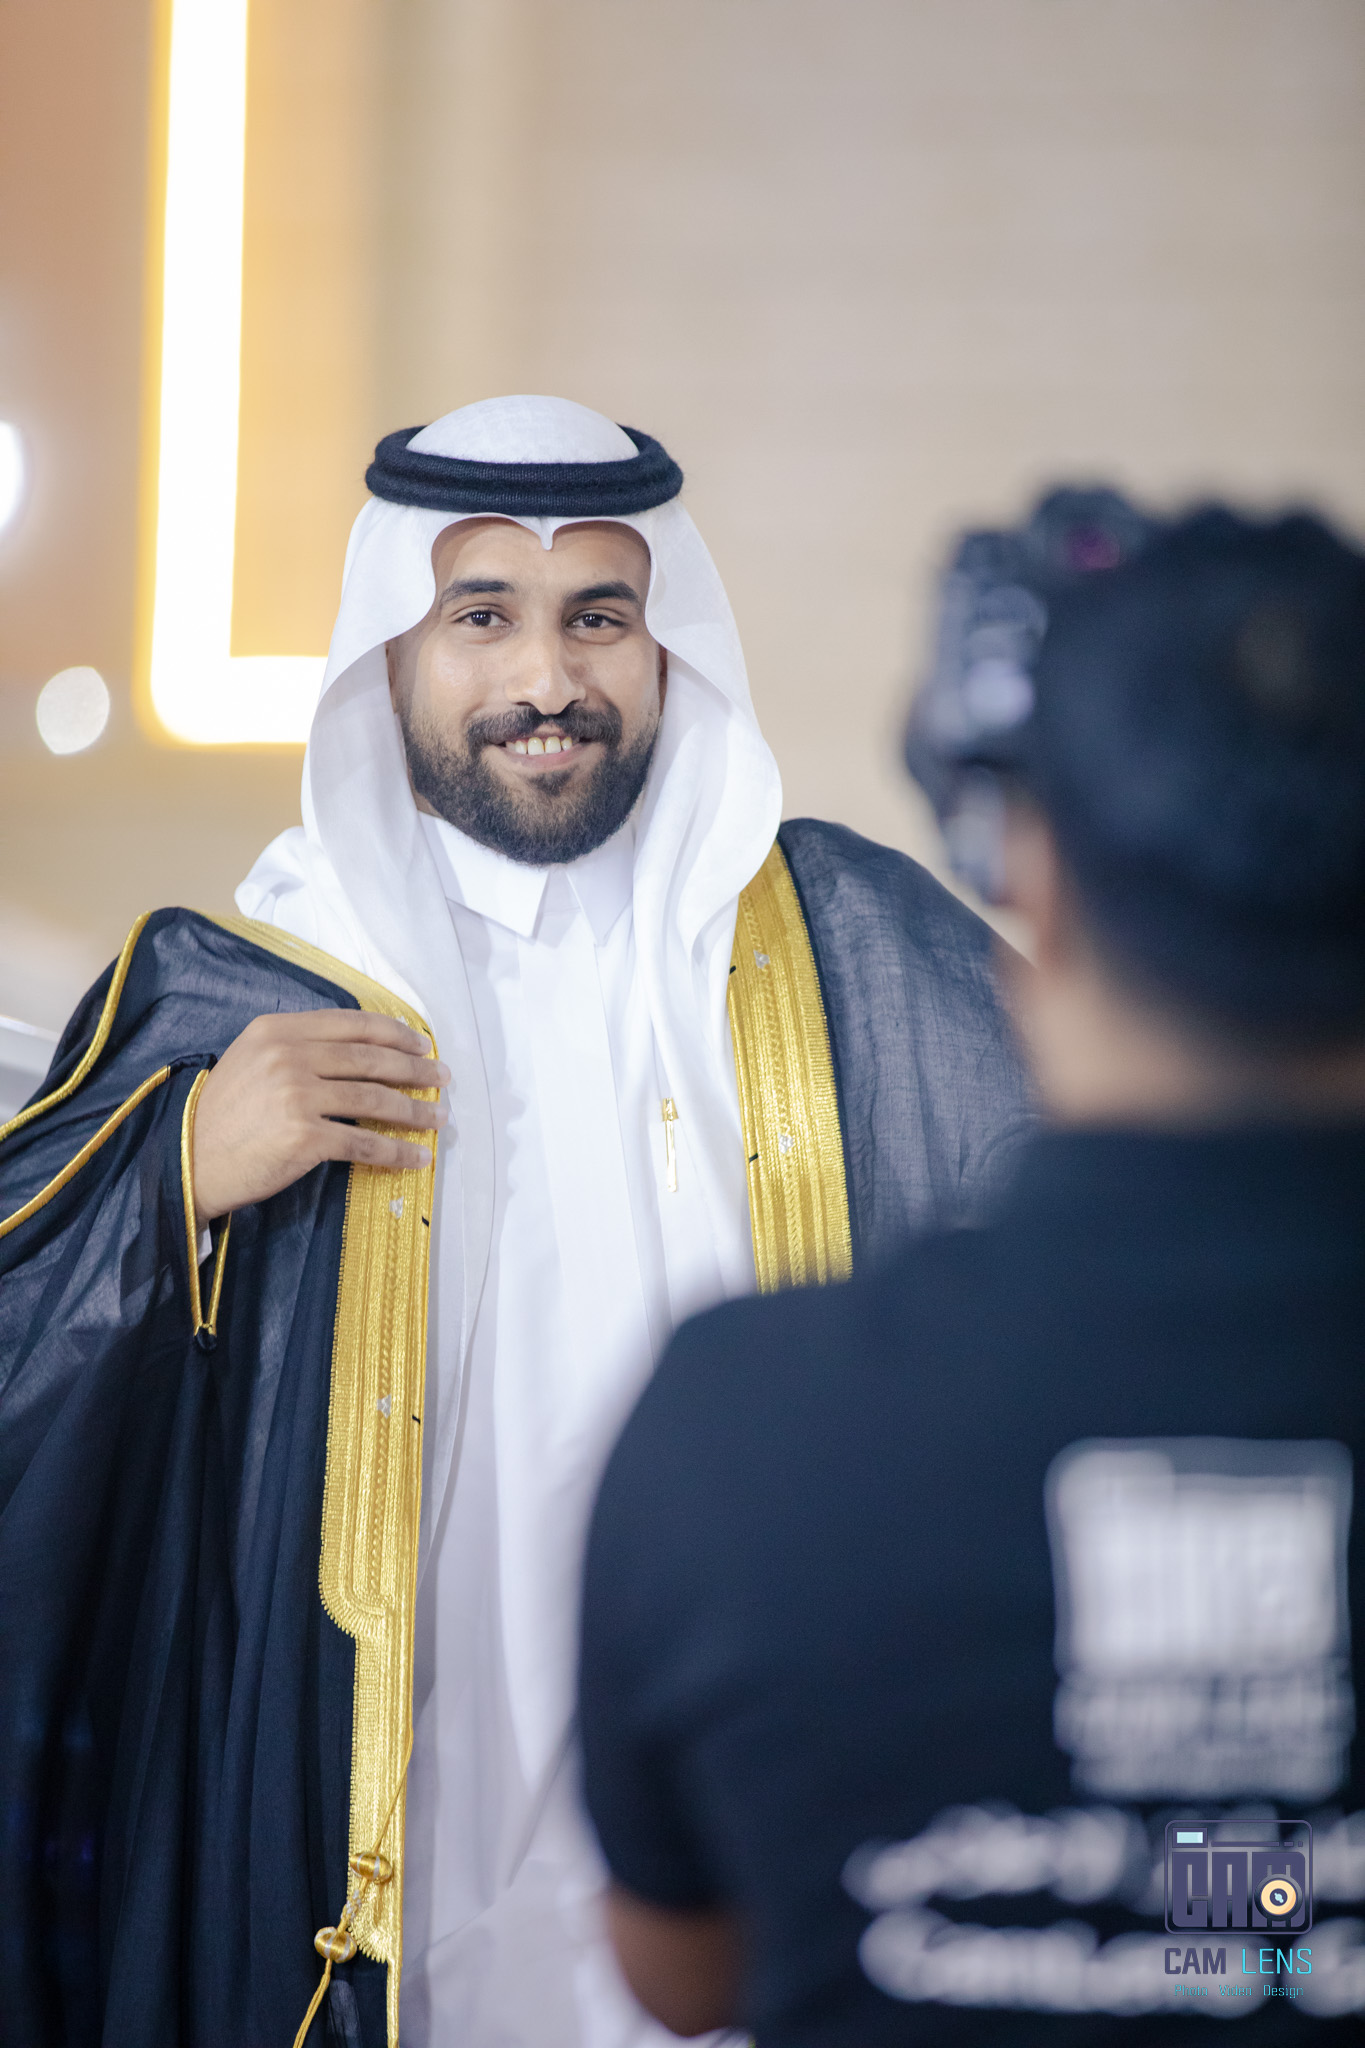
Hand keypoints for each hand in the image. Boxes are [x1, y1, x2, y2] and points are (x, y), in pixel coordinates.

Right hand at [191, 1010, 448, 1227]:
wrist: (189, 1160)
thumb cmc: (224, 1114)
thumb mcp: (253, 1059)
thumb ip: (298, 1047)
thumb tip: (360, 1051)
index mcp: (278, 1030)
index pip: (352, 1023)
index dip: (395, 1033)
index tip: (423, 1044)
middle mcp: (289, 1055)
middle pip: (370, 1058)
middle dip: (415, 1069)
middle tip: (443, 1078)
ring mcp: (296, 1095)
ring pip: (374, 1099)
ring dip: (415, 1111)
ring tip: (439, 1118)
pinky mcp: (303, 1137)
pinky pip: (363, 1143)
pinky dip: (396, 1152)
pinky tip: (417, 1157)